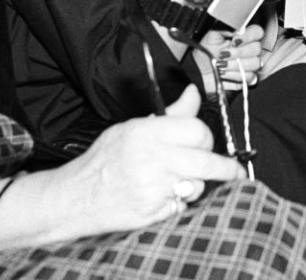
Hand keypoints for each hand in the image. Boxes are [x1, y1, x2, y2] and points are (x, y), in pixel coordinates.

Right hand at [52, 86, 244, 234]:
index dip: (205, 137)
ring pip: (198, 186)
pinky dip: (180, 202)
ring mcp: (154, 188)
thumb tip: (194, 93)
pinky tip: (163, 196)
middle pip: (208, 162)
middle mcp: (153, 159)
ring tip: (177, 182)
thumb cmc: (104, 160)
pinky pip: (183, 206)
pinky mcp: (153, 212)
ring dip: (195, 185)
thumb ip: (171, 115)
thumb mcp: (132, 128)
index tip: (206, 143)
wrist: (74, 198)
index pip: (197, 130)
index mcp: (147, 133)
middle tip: (230, 170)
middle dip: (225, 168)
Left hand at [196, 25, 263, 90]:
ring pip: (255, 63)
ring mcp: (249, 64)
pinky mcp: (247, 78)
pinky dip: (235, 75)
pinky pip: (250, 77)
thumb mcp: (212, 35)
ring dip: (236, 64)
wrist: (198, 70)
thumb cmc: (205, 52)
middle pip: (257, 48)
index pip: (257, 32)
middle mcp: (248, 50)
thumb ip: (226, 28)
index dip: (249, 36)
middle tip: (223, 54)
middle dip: (239, 52)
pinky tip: (224, 73)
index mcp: (242, 37)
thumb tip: (238, 29)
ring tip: (221, 64)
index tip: (234, 40)